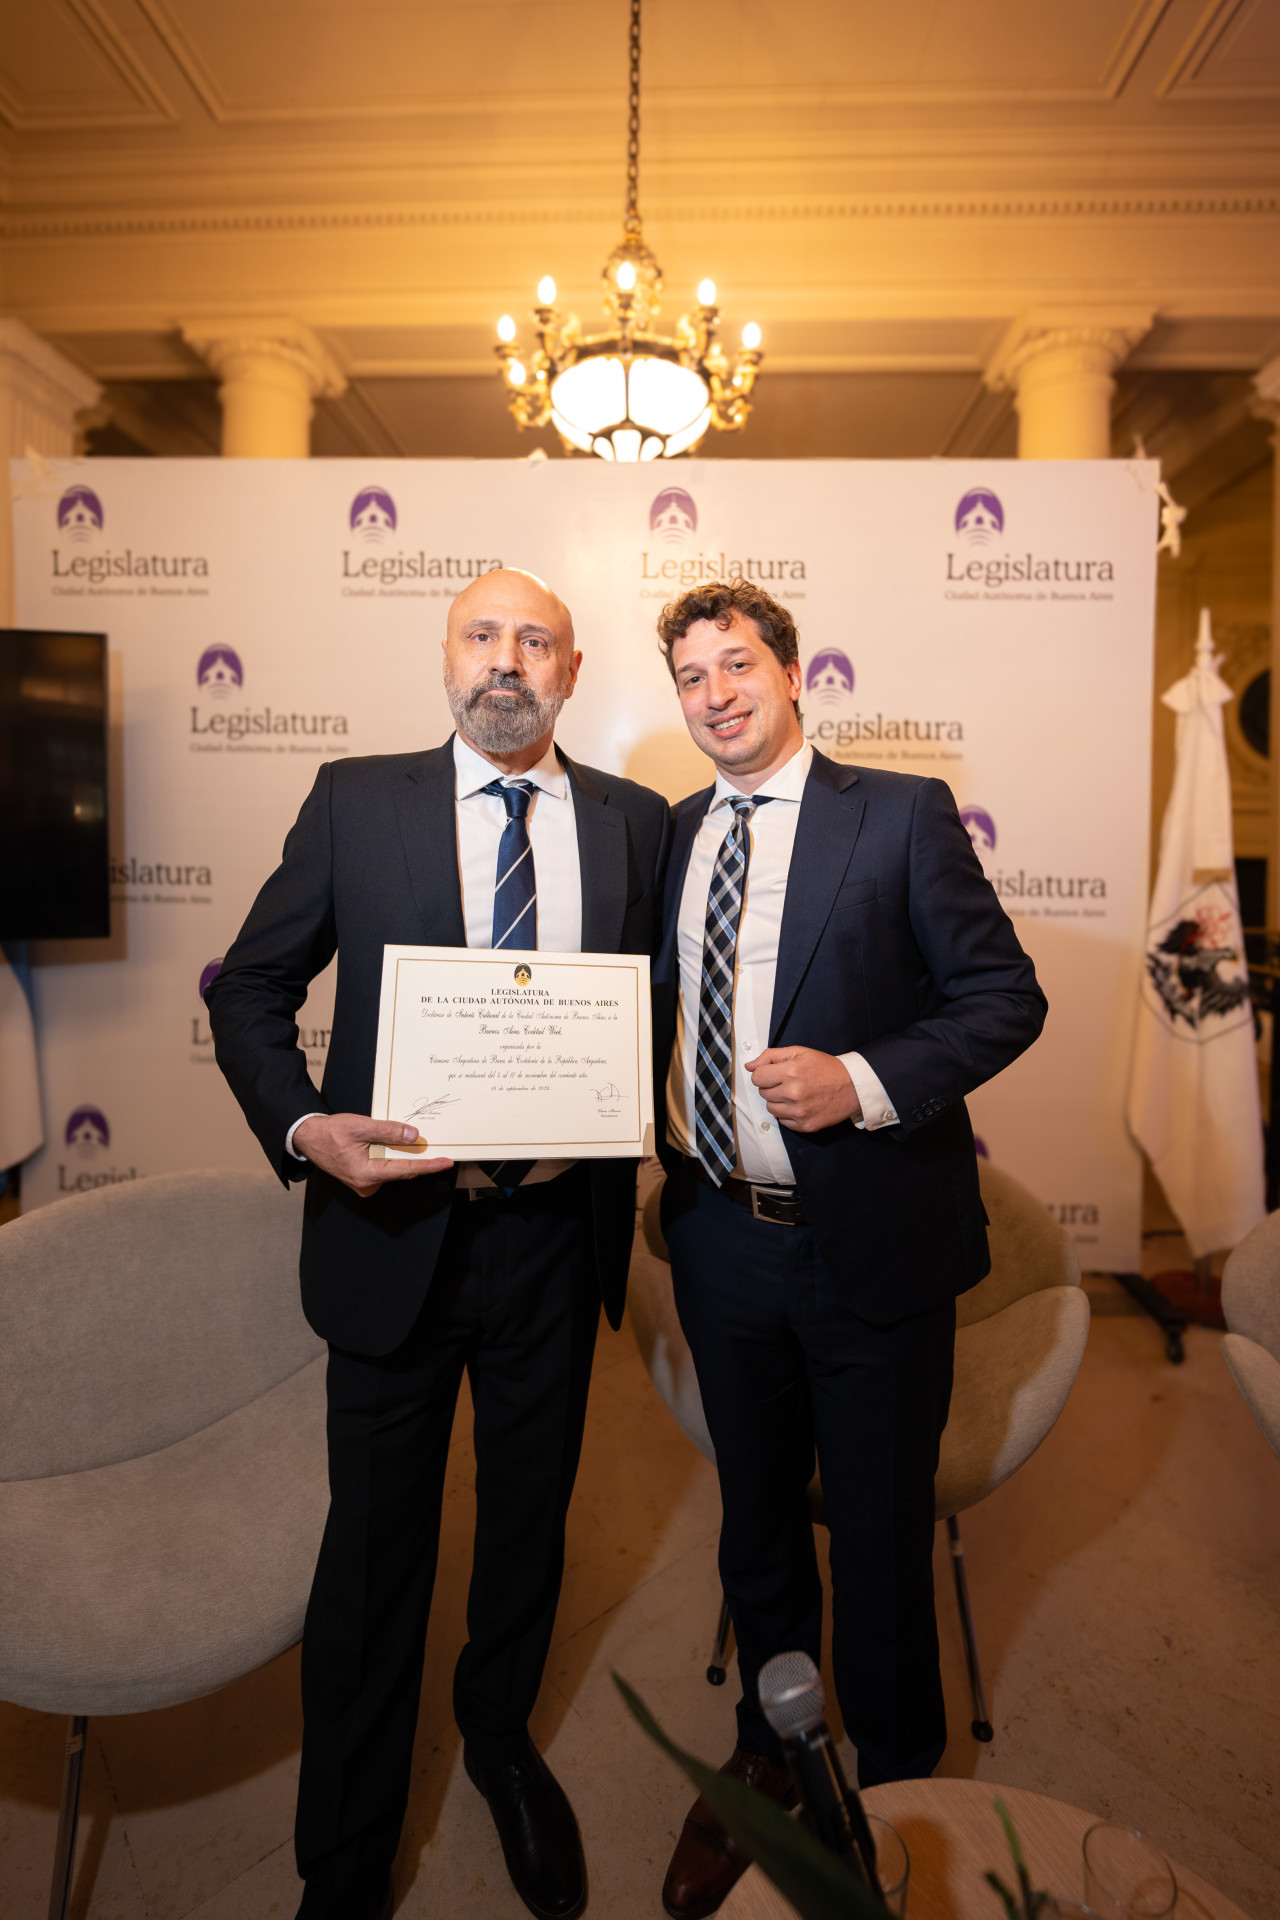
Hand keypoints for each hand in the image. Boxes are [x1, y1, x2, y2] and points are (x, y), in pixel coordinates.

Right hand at [293, 1113, 453, 1198]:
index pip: (405, 1169)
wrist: (309, 1138)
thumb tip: (412, 1136)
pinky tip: (393, 1145)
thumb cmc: (330, 1132)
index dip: (428, 1166)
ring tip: (409, 1139)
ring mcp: (364, 1184)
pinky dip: (391, 1157)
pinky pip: (384, 1168)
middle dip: (418, 1158)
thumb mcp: (360, 1126)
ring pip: (393, 1168)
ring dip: (402, 1155)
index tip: (445, 1162)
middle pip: (401, 1170)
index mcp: (365, 1174)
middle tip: (436, 1146)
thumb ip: (387, 1132)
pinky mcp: (362, 1179)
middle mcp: (366, 1184)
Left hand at [744, 1047, 861, 1134]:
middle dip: (772, 1086)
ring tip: (795, 1093)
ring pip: (770, 1108)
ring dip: (778, 1101)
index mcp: (791, 1072)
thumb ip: (771, 1056)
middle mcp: (793, 1093)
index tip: (774, 1073)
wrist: (852, 1086)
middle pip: (762, 1093)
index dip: (764, 1074)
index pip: (757, 1077)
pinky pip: (782, 1121)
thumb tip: (749, 1066)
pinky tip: (801, 1104)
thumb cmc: (825, 1068)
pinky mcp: (805, 1125)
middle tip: (789, 1082)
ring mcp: (799, 1112)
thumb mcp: (799, 1053)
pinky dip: (788, 1113)